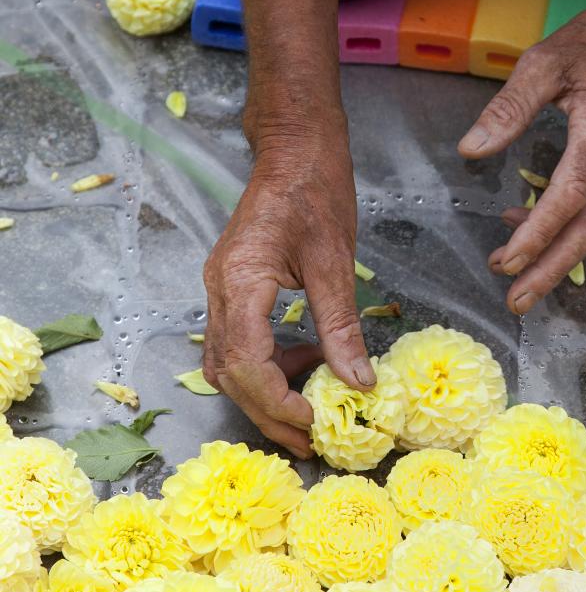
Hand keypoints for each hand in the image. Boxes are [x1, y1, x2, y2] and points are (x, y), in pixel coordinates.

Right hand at [201, 123, 373, 457]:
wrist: (295, 148)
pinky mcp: (233, 286)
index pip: (245, 363)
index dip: (277, 402)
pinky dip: (268, 362)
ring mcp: (221, 288)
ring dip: (265, 391)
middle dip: (267, 412)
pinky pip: (239, 340)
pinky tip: (305, 361)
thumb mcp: (335, 261)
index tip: (313, 424)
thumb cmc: (316, 190)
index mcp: (239, 282)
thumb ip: (341, 326)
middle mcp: (219, 290)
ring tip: (310, 409)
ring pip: (228, 362)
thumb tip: (359, 383)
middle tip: (309, 442)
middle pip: (229, 372)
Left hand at [458, 0, 585, 312]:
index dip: (538, 234)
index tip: (507, 261)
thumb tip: (472, 149)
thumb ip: (509, 107)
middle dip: (551, 271)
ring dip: (555, 258)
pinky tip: (519, 223)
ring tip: (514, 279)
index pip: (569, 198)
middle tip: (516, 301)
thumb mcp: (544, 62)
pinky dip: (560, 230)